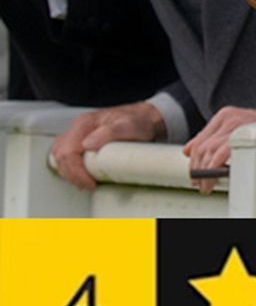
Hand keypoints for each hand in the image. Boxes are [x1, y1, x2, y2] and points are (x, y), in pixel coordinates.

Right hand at [49, 103, 165, 190]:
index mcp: (84, 123)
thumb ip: (109, 133)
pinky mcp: (80, 142)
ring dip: (69, 173)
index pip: (67, 152)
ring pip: (59, 157)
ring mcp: (77, 135)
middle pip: (60, 156)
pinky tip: (81, 176)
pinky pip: (66, 157)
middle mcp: (77, 128)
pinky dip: (70, 168)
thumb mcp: (128, 126)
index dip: (76, 171)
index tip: (90, 183)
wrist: (145, 118)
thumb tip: (87, 145)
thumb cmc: (138, 122)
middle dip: (72, 175)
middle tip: (88, 186)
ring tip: (85, 183)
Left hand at [183, 107, 255, 193]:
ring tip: (207, 185)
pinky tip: (215, 178)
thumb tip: (187, 150)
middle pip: (200, 148)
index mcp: (224, 115)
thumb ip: (213, 138)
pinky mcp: (242, 133)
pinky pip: (219, 154)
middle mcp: (227, 118)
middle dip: (197, 170)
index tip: (195, 175)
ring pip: (207, 152)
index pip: (199, 141)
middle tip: (199, 184)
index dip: (193, 161)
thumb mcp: (237, 130)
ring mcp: (235, 124)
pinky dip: (213, 169)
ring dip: (203, 173)